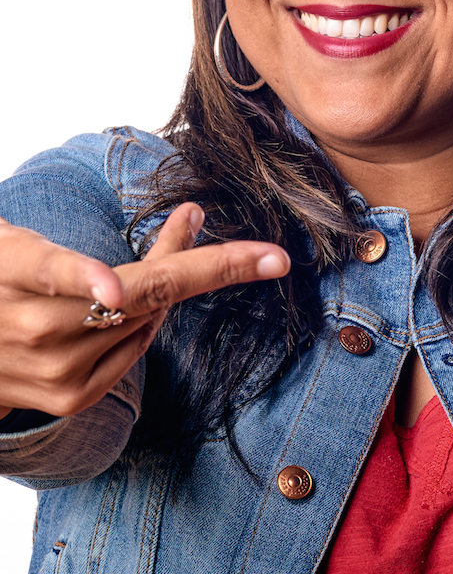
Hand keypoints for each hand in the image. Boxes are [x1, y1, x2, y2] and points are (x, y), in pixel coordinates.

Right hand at [0, 204, 289, 418]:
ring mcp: (54, 370)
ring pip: (148, 318)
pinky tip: (138, 305)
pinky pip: (137, 349)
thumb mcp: (29, 240)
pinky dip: (150, 321)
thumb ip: (106, 233)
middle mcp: (35, 326)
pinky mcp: (71, 399)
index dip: (120, 271)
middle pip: (144, 291)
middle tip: (265, 254)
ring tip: (158, 262)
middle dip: (209, 266)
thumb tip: (195, 214)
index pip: (70, 266)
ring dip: (170, 289)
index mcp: (14, 269)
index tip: (131, 280)